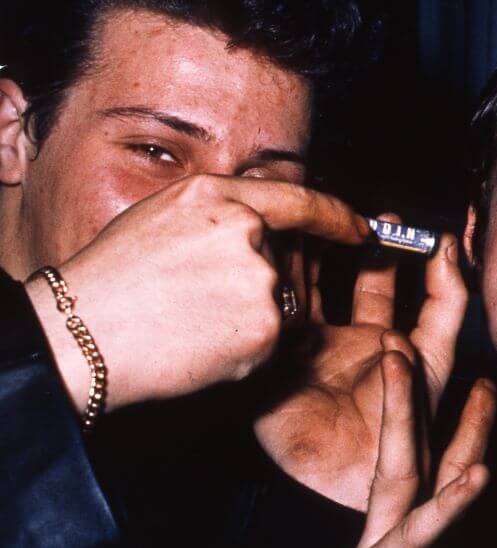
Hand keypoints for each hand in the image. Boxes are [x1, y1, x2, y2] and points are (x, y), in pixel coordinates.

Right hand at [23, 173, 369, 412]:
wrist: (84, 336)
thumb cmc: (111, 281)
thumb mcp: (161, 218)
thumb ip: (219, 215)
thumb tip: (264, 226)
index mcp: (218, 197)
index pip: (299, 200)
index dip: (337, 217)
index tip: (361, 230)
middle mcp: (247, 232)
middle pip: (287, 264)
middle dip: (263, 285)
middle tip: (205, 303)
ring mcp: (259, 281)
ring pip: (279, 306)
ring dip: (250, 319)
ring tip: (192, 321)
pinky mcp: (264, 329)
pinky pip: (269, 343)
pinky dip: (242, 350)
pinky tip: (200, 344)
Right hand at [254, 228, 465, 509]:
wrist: (343, 476)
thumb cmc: (397, 424)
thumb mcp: (432, 361)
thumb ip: (443, 305)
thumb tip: (449, 247)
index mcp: (400, 346)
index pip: (414, 292)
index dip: (424, 260)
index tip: (429, 229)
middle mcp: (361, 342)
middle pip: (366, 281)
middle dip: (370, 245)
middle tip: (377, 216)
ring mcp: (320, 346)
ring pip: (322, 285)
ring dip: (324, 253)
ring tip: (329, 216)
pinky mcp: (283, 353)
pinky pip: (283, 305)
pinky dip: (285, 275)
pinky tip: (288, 244)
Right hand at [341, 356, 496, 547]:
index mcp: (433, 542)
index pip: (450, 467)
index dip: (469, 427)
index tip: (487, 383)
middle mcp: (402, 538)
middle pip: (413, 453)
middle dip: (416, 398)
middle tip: (415, 342)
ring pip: (393, 473)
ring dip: (401, 417)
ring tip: (404, 365)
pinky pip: (411, 533)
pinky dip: (446, 506)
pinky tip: (477, 476)